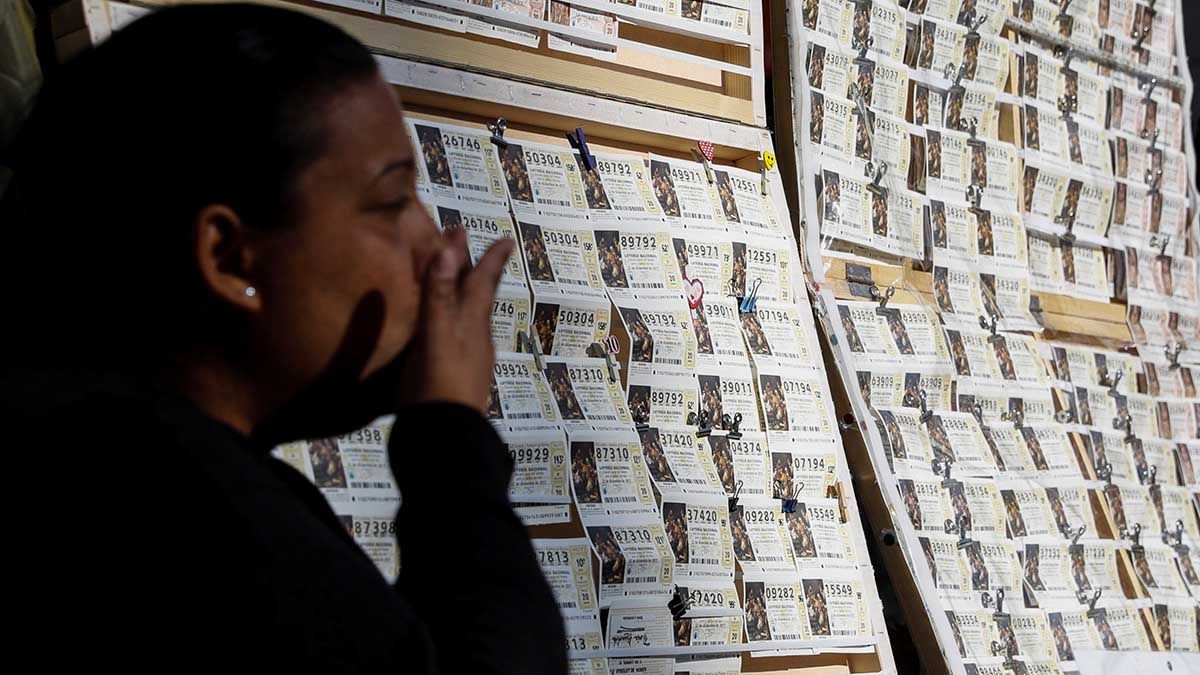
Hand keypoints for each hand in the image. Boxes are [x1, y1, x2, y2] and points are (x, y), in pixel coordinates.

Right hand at [400, 227, 513, 412]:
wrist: (446, 440)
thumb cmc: (440, 385)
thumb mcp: (436, 337)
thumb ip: (439, 295)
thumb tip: (448, 250)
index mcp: (472, 323)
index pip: (484, 281)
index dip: (491, 258)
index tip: (506, 238)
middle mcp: (475, 336)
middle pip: (475, 295)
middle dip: (469, 268)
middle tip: (461, 244)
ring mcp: (468, 359)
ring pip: (467, 315)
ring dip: (459, 292)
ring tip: (450, 278)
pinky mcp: (455, 376)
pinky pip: (455, 335)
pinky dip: (448, 319)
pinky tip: (440, 329)